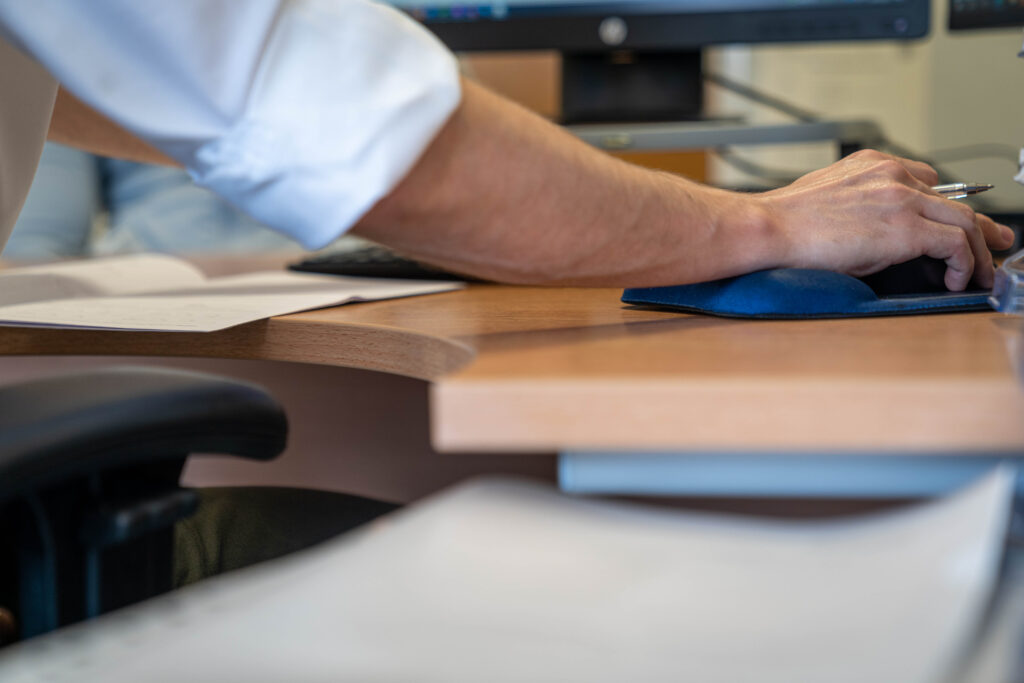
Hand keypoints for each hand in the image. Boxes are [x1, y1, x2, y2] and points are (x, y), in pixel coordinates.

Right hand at [755, 150, 1013, 290]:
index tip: (952, 224)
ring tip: (979, 274)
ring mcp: (902, 198)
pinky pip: (955, 243)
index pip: (925, 179)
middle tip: (996, 241)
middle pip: (953, 198)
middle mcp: (892, 174)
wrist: (770, 227)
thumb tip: (876, 236)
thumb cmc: (786, 223)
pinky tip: (955, 279)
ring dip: (978, 250)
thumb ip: (861, 207)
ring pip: (964, 220)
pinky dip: (963, 263)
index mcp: (871, 164)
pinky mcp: (907, 227)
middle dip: (979, 225)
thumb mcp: (828, 201)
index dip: (943, 206)